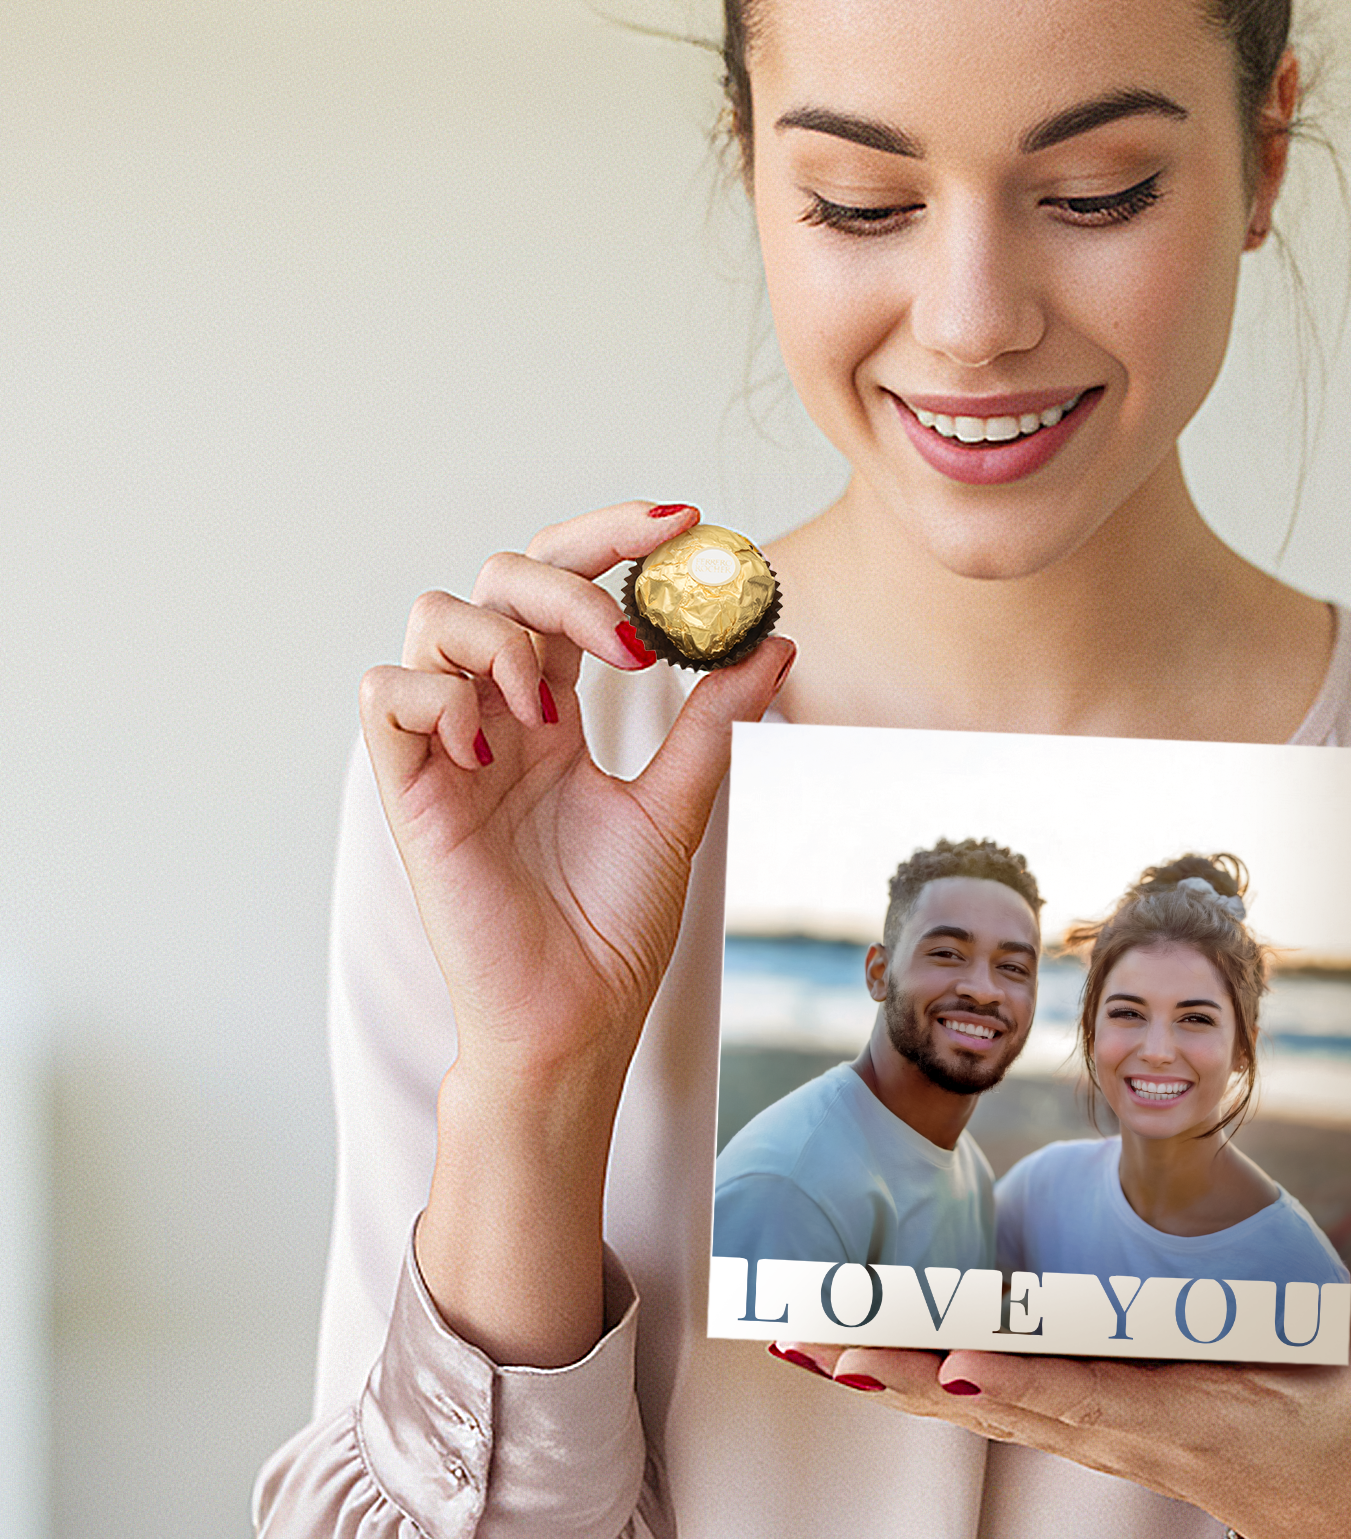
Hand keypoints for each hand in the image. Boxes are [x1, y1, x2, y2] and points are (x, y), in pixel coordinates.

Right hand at [361, 501, 792, 1363]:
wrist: (576, 1017)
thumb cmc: (615, 925)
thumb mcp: (681, 805)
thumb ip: (716, 720)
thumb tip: (775, 639)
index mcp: (555, 707)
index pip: (567, 588)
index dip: (611, 540)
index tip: (685, 521)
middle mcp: (496, 712)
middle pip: (500, 577)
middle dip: (569, 580)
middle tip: (632, 638)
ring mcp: (448, 746)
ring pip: (434, 614)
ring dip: (505, 638)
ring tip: (554, 711)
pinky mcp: (407, 791)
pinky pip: (386, 693)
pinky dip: (439, 696)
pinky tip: (497, 748)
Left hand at [782, 1103, 1350, 1538]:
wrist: (1320, 1508)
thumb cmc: (1344, 1408)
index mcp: (1192, 1414)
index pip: (1098, 1395)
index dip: (1025, 1380)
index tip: (956, 1364)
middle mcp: (1121, 1434)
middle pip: (1004, 1406)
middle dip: (910, 1379)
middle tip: (827, 1349)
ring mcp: (1087, 1437)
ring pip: (975, 1412)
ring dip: (888, 1382)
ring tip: (805, 1349)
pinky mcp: (1069, 1427)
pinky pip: (980, 1408)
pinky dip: (909, 1387)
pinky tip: (846, 1362)